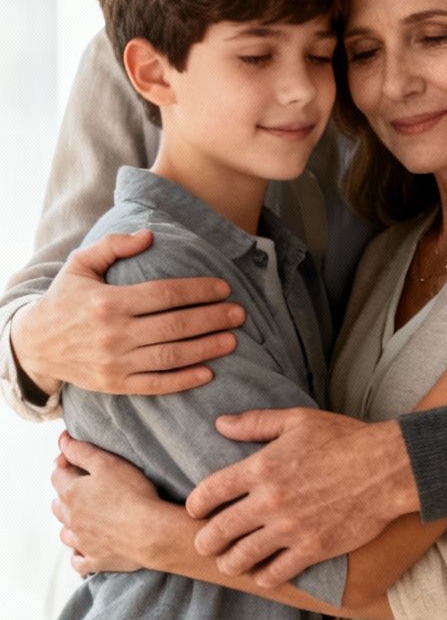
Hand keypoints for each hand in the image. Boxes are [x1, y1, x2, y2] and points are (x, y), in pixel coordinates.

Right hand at [13, 229, 240, 397]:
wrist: (33, 345)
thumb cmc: (64, 299)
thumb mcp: (79, 265)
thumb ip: (113, 245)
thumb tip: (149, 235)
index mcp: (109, 302)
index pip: (164, 294)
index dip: (198, 290)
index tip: (223, 287)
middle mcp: (113, 333)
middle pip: (175, 325)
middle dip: (212, 318)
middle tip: (239, 313)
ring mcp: (115, 362)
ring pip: (170, 355)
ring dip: (206, 348)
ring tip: (233, 340)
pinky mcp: (115, 384)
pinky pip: (156, 384)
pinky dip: (183, 380)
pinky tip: (208, 372)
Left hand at [52, 432, 156, 575]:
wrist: (150, 532)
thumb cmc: (133, 494)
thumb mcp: (108, 463)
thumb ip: (82, 451)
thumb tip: (61, 439)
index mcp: (71, 493)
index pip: (57, 474)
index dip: (64, 463)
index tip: (75, 459)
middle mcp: (70, 519)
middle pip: (58, 504)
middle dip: (66, 494)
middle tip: (86, 488)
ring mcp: (81, 542)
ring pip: (65, 532)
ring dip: (71, 524)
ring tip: (86, 517)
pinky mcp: (94, 560)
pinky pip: (78, 560)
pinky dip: (79, 553)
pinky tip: (87, 548)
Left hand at [186, 409, 415, 587]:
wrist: (389, 467)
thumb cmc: (346, 439)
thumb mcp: (300, 421)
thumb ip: (257, 423)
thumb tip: (220, 423)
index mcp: (261, 468)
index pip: (207, 493)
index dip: (195, 505)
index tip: (197, 510)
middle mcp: (269, 501)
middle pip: (216, 533)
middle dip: (205, 541)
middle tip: (208, 543)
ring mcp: (290, 528)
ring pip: (239, 558)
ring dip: (230, 562)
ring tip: (232, 560)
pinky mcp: (312, 548)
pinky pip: (273, 573)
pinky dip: (263, 575)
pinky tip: (264, 570)